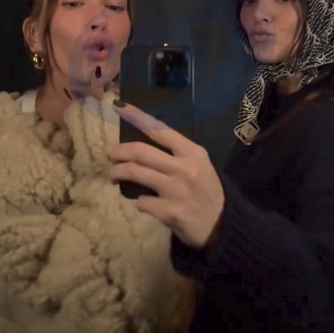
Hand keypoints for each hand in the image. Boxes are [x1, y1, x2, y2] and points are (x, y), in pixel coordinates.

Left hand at [109, 103, 224, 248]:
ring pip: (134, 173)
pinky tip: (144, 203)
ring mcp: (176, 190)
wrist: (222, 225)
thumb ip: (176, 154)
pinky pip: (141, 201)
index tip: (119, 107)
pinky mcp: (170, 212)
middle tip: (112, 156)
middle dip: (118, 152)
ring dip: (117, 173)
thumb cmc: (206, 191)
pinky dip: (138, 201)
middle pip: (139, 151)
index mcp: (192, 152)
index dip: (137, 117)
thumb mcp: (199, 164)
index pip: (159, 129)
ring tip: (115, 176)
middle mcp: (184, 168)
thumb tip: (141, 147)